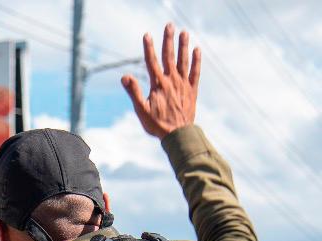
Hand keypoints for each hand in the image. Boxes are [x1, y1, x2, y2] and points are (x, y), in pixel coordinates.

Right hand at [122, 23, 200, 138]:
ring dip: (183, 46)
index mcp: (158, 84)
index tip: (147, 35)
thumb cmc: (157, 124)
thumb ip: (133, 92)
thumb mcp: (141, 110)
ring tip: (184, 32)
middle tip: (169, 25)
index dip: (149, 47)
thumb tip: (125, 76)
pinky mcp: (192, 90)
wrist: (178, 134)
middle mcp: (172, 80)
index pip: (152, 61)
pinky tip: (197, 50)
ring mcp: (183, 84)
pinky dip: (196, 61)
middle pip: (169, 56)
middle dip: (168, 40)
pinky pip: (195, 72)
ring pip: (183, 61)